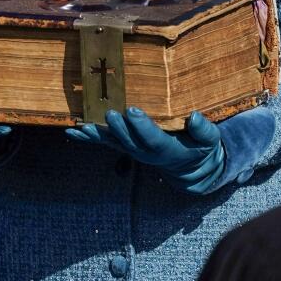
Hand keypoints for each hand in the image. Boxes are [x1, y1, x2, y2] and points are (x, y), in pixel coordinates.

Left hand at [68, 106, 276, 193]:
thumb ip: (204, 131)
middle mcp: (146, 153)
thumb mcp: (209, 142)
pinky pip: (105, 142)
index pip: (153, 139)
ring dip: (96, 134)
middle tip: (109, 113)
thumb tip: (194, 117)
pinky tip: (71, 131)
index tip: (132, 111)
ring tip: (81, 126)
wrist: (190, 169)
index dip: (142, 126)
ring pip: (113, 142)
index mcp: (167, 150)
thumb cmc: (200, 149)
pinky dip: (88, 137)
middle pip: (129, 141)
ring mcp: (133, 151)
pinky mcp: (126, 147)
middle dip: (118, 127)